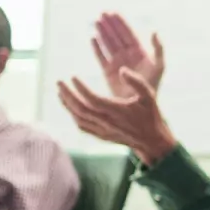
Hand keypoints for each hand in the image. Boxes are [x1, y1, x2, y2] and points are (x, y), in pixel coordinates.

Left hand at [57, 71, 178, 166]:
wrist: (151, 140)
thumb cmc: (150, 115)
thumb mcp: (149, 95)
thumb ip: (136, 81)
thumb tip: (121, 70)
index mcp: (117, 110)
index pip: (93, 99)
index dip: (81, 88)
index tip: (73, 77)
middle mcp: (107, 122)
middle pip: (81, 108)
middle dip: (68, 95)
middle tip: (59, 82)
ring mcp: (103, 130)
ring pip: (79, 118)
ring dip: (67, 105)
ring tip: (60, 92)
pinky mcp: (101, 135)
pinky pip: (82, 126)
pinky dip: (73, 116)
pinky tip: (69, 106)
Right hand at [91, 13, 164, 95]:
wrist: (139, 105)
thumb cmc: (152, 86)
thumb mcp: (159, 66)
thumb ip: (158, 49)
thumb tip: (155, 30)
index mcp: (140, 53)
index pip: (129, 34)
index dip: (121, 23)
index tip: (113, 12)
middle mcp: (128, 57)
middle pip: (117, 37)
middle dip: (110, 25)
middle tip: (102, 13)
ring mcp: (118, 64)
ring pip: (109, 44)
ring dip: (103, 33)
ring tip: (96, 21)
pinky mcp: (109, 73)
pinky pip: (101, 58)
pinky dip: (97, 49)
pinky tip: (92, 39)